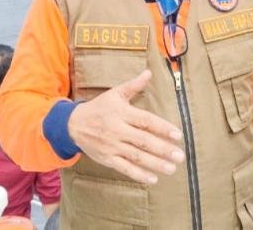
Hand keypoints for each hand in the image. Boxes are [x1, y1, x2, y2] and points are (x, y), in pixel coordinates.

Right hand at [67, 69, 184, 183]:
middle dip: (162, 149)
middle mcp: (117, 130)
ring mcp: (112, 146)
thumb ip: (133, 85)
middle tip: (179, 155)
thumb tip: (148, 73)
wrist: (73, 124)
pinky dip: (138, 175)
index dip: (162, 128)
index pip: (145, 121)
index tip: (178, 134)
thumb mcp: (114, 94)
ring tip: (171, 168)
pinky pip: (124, 168)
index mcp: (121, 113)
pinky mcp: (107, 158)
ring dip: (154, 163)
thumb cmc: (99, 108)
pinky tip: (152, 179)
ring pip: (136, 156)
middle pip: (143, 140)